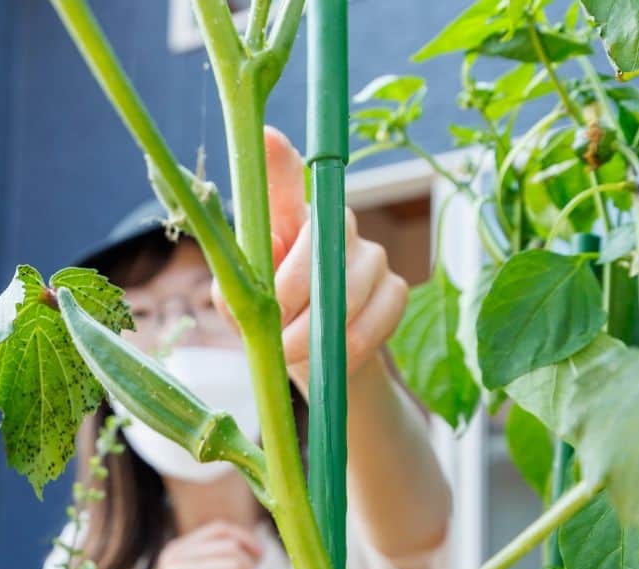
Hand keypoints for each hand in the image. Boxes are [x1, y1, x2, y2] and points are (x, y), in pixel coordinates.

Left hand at [212, 128, 408, 387]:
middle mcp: (334, 224)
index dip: (277, 161)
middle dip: (291, 294)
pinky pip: (373, 319)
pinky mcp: (396, 289)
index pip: (284, 182)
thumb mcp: (242, 305)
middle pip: (321, 243)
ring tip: (291, 352)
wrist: (316, 362)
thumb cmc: (271, 322)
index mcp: (288, 221)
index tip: (266, 137)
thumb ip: (241, 285)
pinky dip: (345, 347)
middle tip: (274, 330)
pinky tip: (327, 358)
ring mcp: (371, 253)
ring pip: (346, 288)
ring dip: (314, 330)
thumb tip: (260, 261)